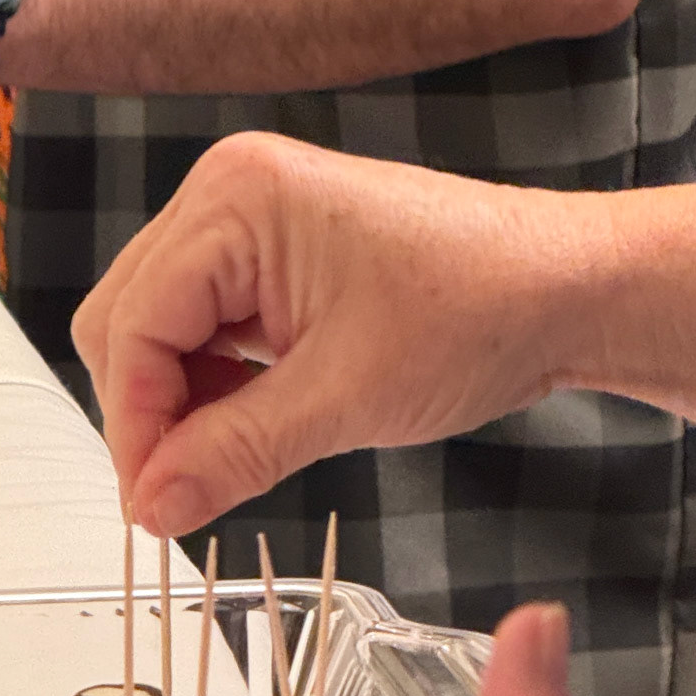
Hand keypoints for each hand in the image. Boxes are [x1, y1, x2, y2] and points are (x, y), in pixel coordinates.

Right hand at [73, 129, 601, 535]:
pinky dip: (214, 381)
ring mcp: (251, 214)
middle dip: (151, 412)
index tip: (153, 504)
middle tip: (180, 495)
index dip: (135, 425)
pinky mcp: (274, 247)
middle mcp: (230, 190)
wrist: (567, 289)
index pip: (133, 323)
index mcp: (237, 198)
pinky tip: (252, 422)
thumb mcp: (345, 400)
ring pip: (161, 325)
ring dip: (182, 400)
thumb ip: (233, 454)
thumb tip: (154, 506)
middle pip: (128, 318)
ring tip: (229, 460)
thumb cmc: (484, 307)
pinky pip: (205, 321)